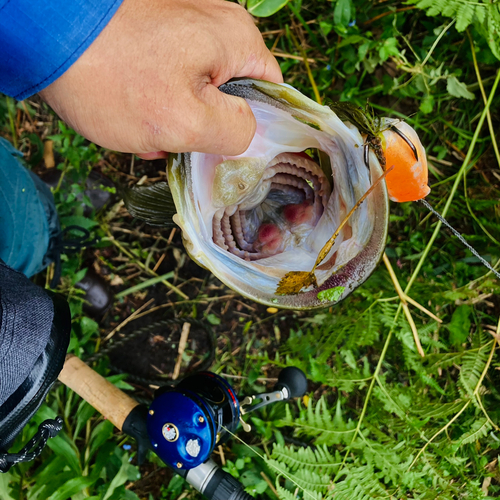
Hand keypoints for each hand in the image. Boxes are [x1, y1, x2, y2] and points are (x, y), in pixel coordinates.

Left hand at [40, 0, 282, 156]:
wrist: (45, 31)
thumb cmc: (115, 79)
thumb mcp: (185, 121)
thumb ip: (233, 133)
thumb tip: (249, 136)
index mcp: (236, 40)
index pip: (271, 95)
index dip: (255, 130)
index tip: (228, 152)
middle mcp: (216, 26)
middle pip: (232, 95)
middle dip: (208, 128)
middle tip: (179, 142)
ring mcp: (183, 27)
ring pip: (199, 92)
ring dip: (179, 119)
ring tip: (150, 130)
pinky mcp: (155, 34)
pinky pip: (172, 79)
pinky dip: (159, 102)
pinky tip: (135, 113)